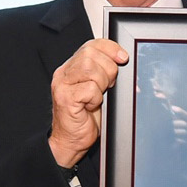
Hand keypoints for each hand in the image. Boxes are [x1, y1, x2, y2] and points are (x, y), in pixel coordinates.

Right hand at [48, 38, 128, 167]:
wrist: (71, 141)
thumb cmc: (85, 118)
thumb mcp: (97, 90)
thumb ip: (103, 72)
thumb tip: (122, 59)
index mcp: (71, 68)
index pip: (92, 45)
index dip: (110, 48)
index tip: (123, 58)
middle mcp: (64, 73)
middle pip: (91, 54)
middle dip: (108, 69)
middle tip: (107, 86)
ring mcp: (62, 85)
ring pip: (91, 69)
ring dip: (101, 84)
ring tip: (97, 97)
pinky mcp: (65, 98)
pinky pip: (90, 89)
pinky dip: (96, 99)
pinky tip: (90, 106)